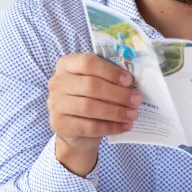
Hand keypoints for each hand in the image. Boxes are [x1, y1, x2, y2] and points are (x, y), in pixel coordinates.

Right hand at [47, 53, 139, 176]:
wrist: (76, 129)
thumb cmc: (91, 98)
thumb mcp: (98, 83)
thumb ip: (109, 78)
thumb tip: (133, 81)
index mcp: (66, 65)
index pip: (88, 62)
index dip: (111, 71)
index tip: (129, 81)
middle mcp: (57, 82)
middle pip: (91, 85)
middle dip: (118, 94)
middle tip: (136, 101)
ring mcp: (55, 104)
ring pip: (89, 107)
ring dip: (116, 111)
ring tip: (133, 115)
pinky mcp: (59, 124)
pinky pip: (89, 126)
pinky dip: (110, 127)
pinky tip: (124, 126)